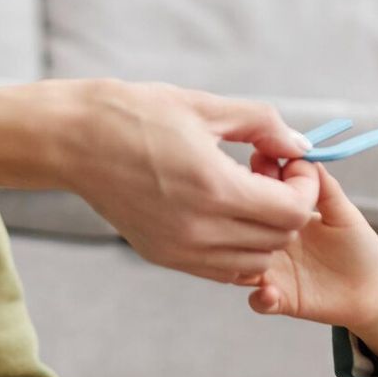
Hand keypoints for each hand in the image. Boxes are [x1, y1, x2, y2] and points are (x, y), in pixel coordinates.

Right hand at [0, 80, 318, 283]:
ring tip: (246, 192)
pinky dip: (237, 248)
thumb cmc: (135, 114)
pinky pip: (221, 269)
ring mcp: (179, 249)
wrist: (73, 139)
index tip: (291, 162)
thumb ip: (263, 126)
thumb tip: (300, 145)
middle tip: (268, 171)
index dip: (304, 187)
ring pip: (254, 261)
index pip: (291, 212)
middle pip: (278, 239)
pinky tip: (225, 211)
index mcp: (214, 188)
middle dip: (287, 206)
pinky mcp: (163, 256)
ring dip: (264, 231)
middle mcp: (198, 229)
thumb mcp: (206, 108)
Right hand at [244, 160, 377, 331]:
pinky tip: (270, 292)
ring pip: (240, 265)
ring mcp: (273, 271)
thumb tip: (307, 158)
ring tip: (258, 256)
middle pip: (243, 228)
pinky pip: (258, 301)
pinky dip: (260, 298)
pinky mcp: (280, 299)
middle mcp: (273, 243)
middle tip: (255, 211)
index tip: (260, 165)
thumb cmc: (358, 247)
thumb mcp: (344, 213)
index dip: (258, 181)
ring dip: (242, 260)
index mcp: (285, 217)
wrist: (370, 289)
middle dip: (243, 217)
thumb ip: (325, 188)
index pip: (260, 195)